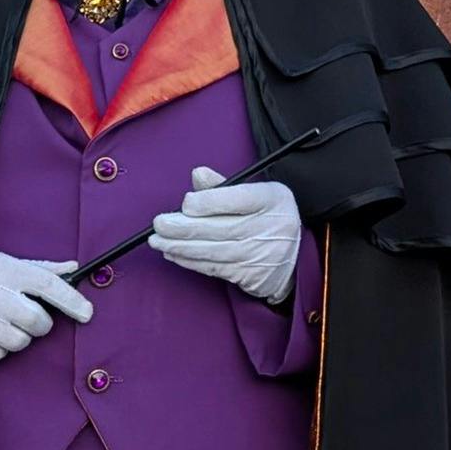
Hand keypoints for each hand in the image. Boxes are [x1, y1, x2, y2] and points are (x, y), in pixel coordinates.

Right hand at [0, 250, 92, 362]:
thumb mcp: (1, 263)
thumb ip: (39, 269)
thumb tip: (72, 267)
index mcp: (4, 270)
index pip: (48, 285)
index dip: (72, 300)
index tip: (86, 312)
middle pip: (37, 320)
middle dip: (40, 323)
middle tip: (28, 317)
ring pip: (21, 341)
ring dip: (18, 336)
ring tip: (0, 323)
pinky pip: (0, 354)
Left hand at [149, 166, 301, 303]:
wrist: (294, 255)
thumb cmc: (265, 216)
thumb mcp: (255, 193)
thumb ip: (224, 186)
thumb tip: (197, 174)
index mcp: (271, 199)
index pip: (239, 200)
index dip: (209, 202)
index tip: (185, 203)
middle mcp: (270, 227)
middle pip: (222, 228)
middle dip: (185, 227)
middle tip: (159, 224)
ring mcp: (260, 254)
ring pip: (214, 251)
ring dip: (180, 247)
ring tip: (157, 240)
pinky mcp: (250, 275)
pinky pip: (214, 267)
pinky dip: (190, 261)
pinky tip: (172, 253)